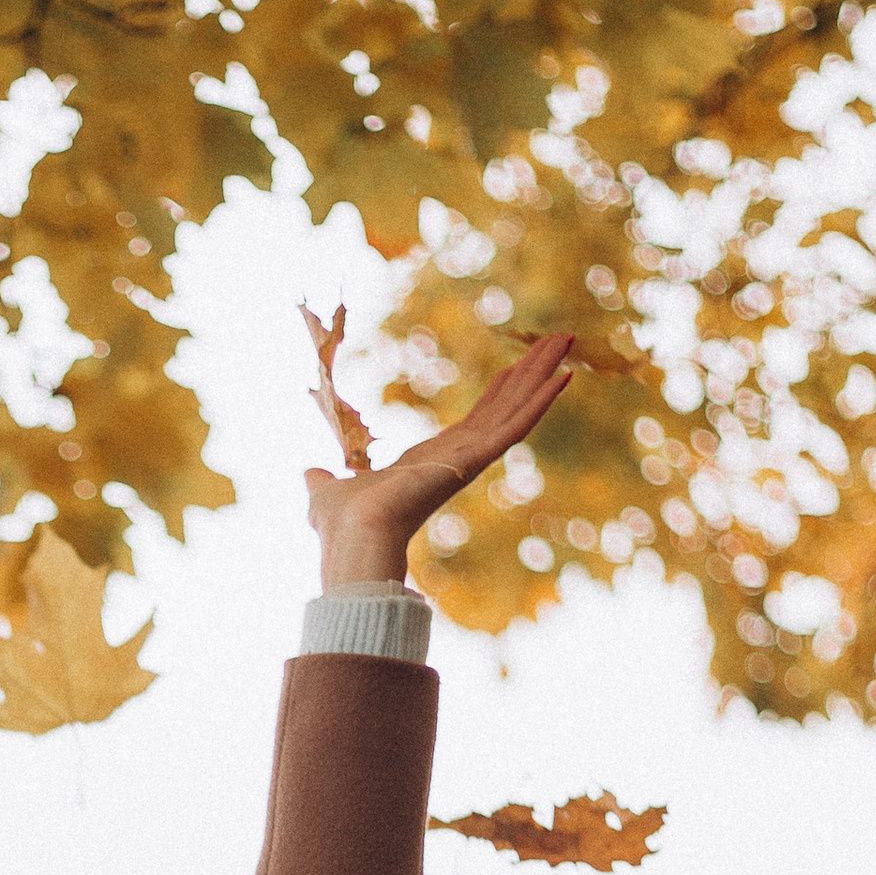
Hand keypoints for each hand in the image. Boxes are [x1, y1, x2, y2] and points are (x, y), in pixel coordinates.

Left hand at [300, 314, 576, 590]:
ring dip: (544, 373)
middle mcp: (458, 457)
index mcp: (431, 461)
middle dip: (531, 372)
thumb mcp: (326, 490)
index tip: (515, 367)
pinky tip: (564, 376)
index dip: (496, 392)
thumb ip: (322, 480)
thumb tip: (307, 475)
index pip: (474, 421)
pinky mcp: (476, 458)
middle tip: (560, 340)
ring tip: (568, 340)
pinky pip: (515, 426)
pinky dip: (540, 401)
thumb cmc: (342, 522)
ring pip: (517, 407)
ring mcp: (471, 457)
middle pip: (504, 406)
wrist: (353, 534)